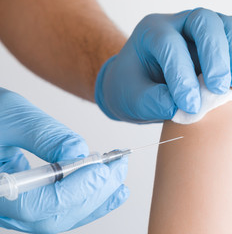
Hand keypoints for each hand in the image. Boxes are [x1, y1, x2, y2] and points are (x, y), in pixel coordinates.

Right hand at [0, 88, 128, 232]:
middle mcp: (3, 207)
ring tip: (119, 176)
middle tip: (118, 167)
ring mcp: (17, 208)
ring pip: (63, 217)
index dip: (75, 190)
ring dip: (97, 198)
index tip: (100, 169)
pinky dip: (89, 200)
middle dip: (94, 193)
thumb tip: (81, 153)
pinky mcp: (31, 201)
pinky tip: (111, 189)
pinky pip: (62, 209)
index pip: (39, 205)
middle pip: (56, 216)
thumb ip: (46, 135)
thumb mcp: (11, 116)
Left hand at [95, 8, 231, 122]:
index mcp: (151, 32)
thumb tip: (187, 107)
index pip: (169, 45)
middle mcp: (178, 23)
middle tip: (220, 89)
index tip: (190, 105)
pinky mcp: (218, 39)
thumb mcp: (133, 99)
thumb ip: (154, 102)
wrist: (141, 82)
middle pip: (203, 22)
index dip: (182, 75)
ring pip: (226, 25)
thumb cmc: (134, 87)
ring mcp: (200, 28)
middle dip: (215, 56)